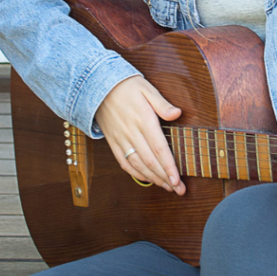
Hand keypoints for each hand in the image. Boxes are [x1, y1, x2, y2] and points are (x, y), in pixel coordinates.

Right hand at [94, 74, 184, 193]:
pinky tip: (147, 179)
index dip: (169, 167)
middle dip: (165, 178)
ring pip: (137, 165)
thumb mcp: (146, 88)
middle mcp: (131, 132)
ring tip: (167, 187)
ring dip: (153, 179)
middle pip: (150, 161)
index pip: (159, 148)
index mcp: (143, 120)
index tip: (178, 180)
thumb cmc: (126, 85)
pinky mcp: (113, 142)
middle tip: (179, 190)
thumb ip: (162, 103)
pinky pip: (124, 162)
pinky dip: (136, 174)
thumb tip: (178, 113)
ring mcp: (120, 139)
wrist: (97, 85)